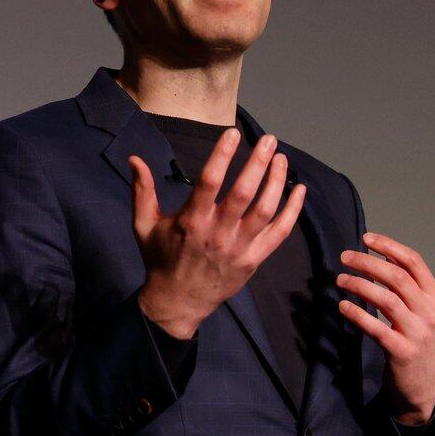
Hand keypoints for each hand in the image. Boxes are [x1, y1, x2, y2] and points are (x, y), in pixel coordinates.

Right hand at [129, 130, 306, 339]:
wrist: (178, 301)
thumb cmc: (160, 259)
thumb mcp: (143, 225)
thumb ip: (142, 191)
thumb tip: (135, 159)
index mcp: (190, 221)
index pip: (209, 181)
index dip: (222, 155)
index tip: (233, 133)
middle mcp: (217, 233)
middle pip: (244, 193)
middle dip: (259, 163)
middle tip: (269, 140)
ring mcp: (239, 248)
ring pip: (265, 210)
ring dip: (277, 182)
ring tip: (282, 159)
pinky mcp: (254, 260)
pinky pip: (280, 233)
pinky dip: (293, 210)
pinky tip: (299, 190)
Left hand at [336, 232, 434, 423]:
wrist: (423, 383)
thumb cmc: (417, 340)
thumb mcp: (421, 310)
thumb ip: (407, 286)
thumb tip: (382, 257)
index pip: (413, 261)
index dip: (389, 246)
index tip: (366, 238)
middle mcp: (430, 311)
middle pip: (397, 277)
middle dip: (368, 262)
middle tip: (344, 257)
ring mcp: (418, 332)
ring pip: (386, 299)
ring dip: (359, 285)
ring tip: (340, 279)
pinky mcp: (402, 351)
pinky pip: (376, 328)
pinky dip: (357, 314)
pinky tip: (342, 306)